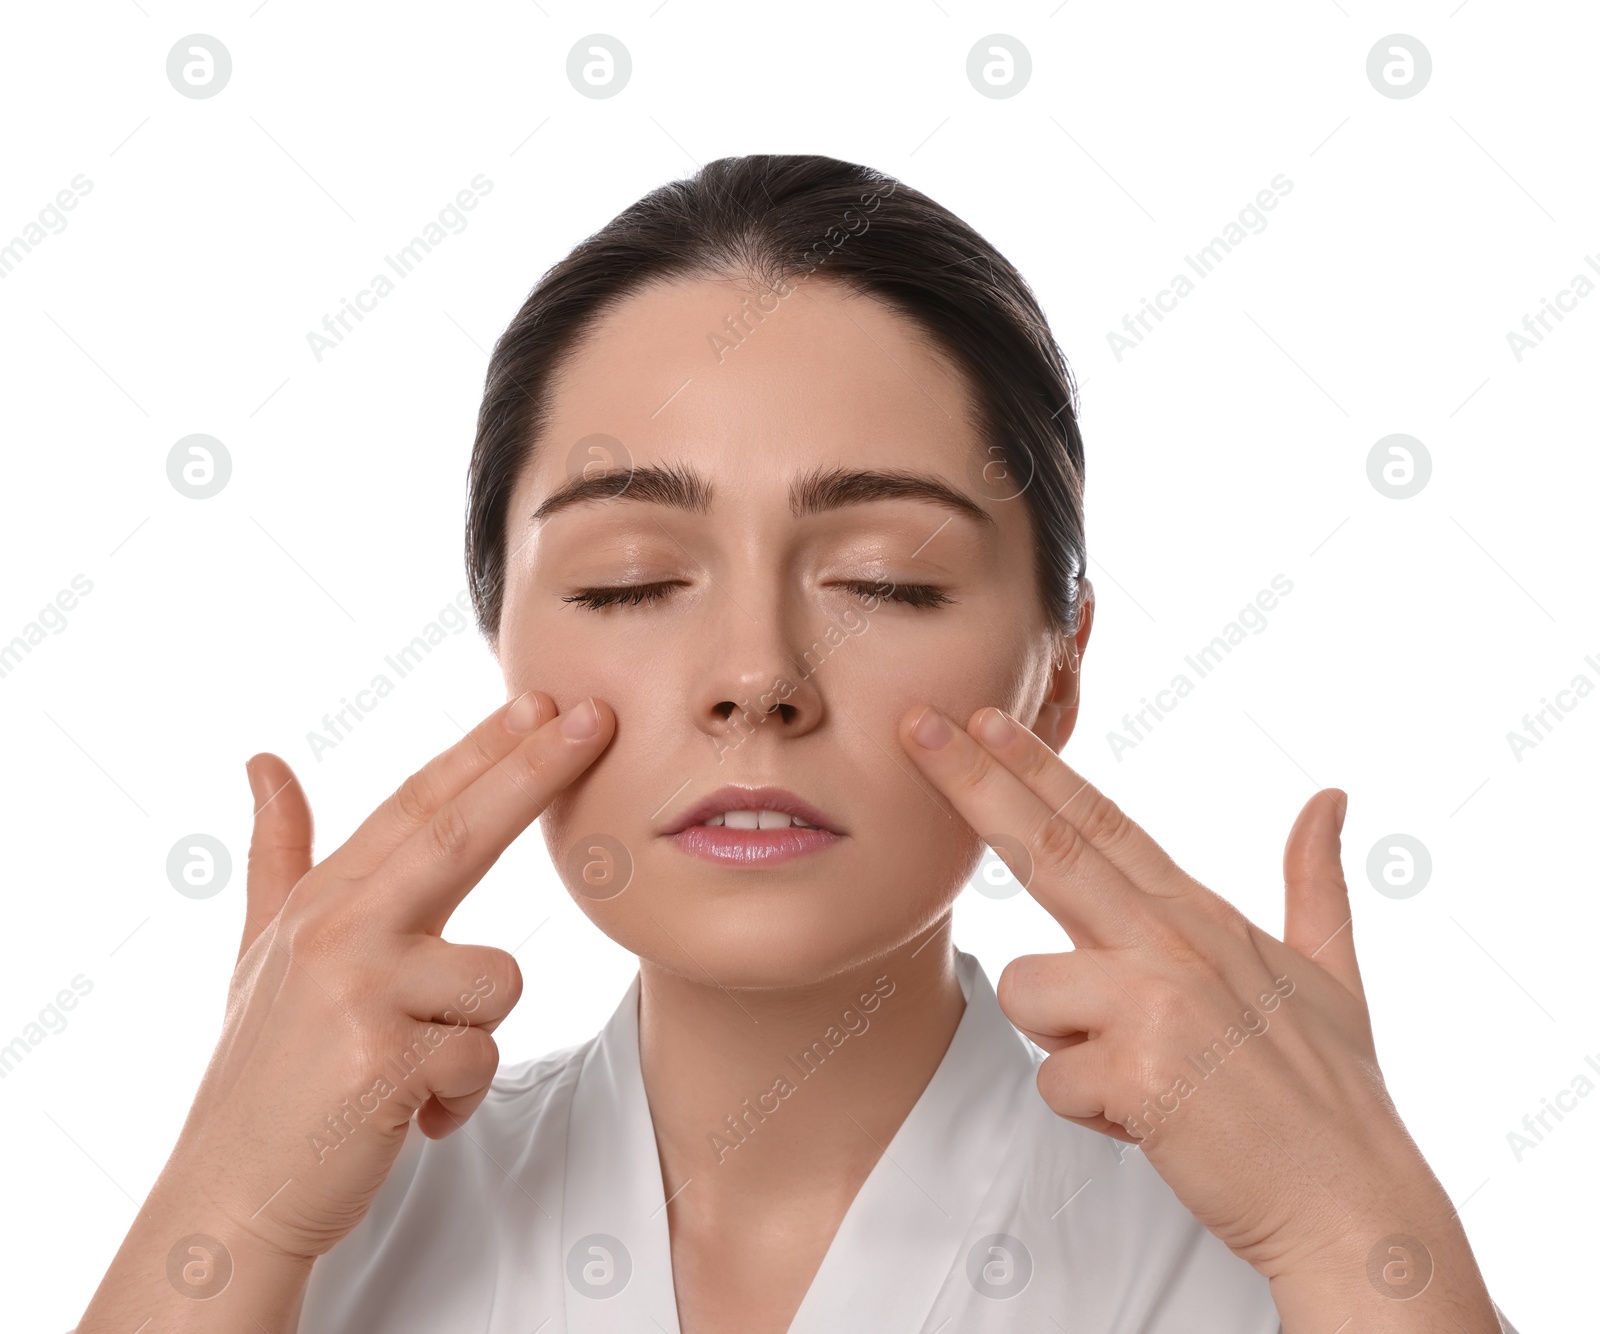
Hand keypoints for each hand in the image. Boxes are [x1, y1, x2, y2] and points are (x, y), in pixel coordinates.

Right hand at [154, 692, 610, 1261]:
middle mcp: (337, 932)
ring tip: (412, 1068)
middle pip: (456, 834)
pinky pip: (481, 1056)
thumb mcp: (264, 952)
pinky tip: (406, 1114)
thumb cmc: (267, 1070)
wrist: (231, 1193)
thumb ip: (279, 855)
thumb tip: (264, 761)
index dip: (482, 750)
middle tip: (593, 717)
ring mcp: (358, 993)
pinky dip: (458, 1094)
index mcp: (323, 901)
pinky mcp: (383, 1060)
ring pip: (499, 980)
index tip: (541, 700)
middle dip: (531, 771)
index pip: (416, 806)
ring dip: (473, 1035)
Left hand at [899, 703, 1499, 1325]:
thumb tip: (1329, 797)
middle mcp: (1174, 942)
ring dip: (1066, 1044)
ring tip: (1142, 1076)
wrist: (1355, 1202)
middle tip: (918, 727)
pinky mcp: (1139, 1070)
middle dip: (977, 783)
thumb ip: (1314, 882)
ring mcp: (1156, 1000)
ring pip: (1028, 990)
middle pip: (1051, 847)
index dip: (1037, 768)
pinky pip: (1051, 1081)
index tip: (983, 719)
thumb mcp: (1330, 973)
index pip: (1102, 824)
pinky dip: (1092, 1112)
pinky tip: (1153, 1121)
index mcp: (1201, 916)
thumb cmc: (1330, 1097)